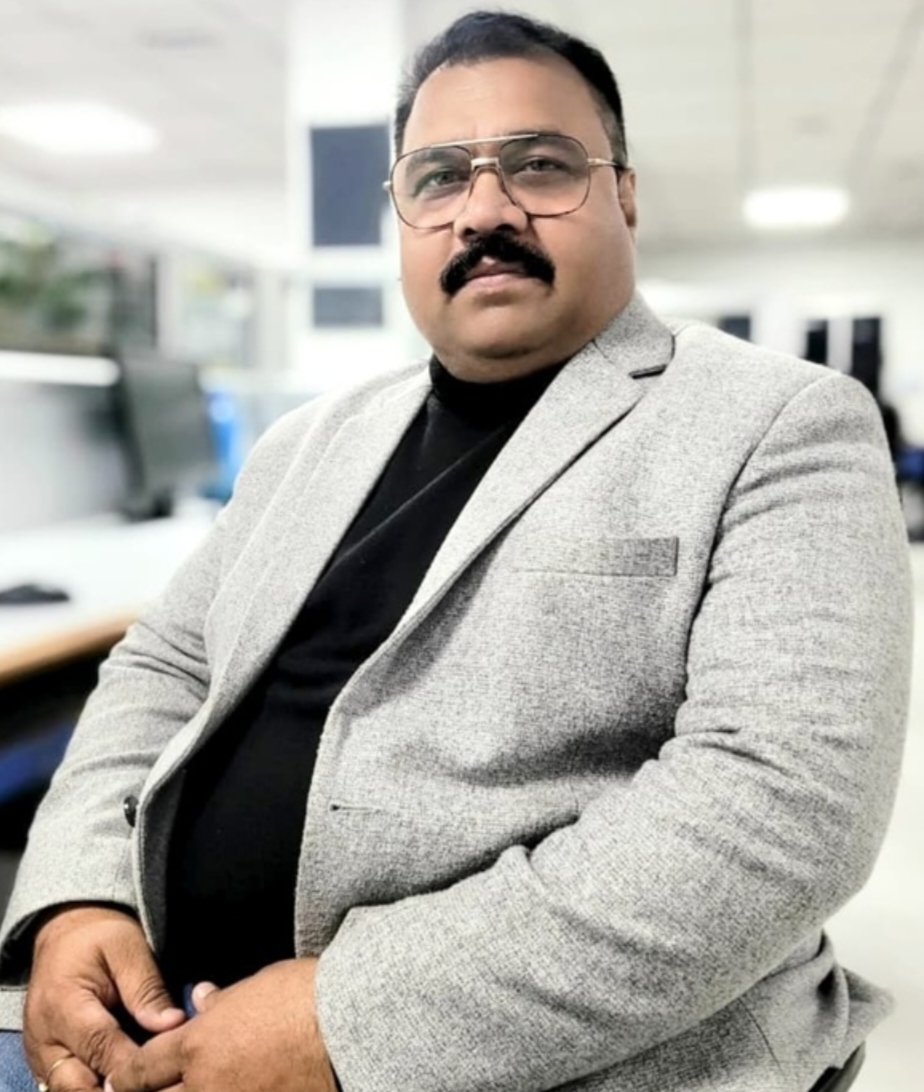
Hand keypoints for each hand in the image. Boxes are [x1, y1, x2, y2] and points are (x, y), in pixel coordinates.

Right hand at [23, 904, 185, 1090]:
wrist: (65, 937)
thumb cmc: (99, 939)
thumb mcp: (128, 948)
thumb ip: (146, 989)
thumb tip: (173, 1025)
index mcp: (63, 1004)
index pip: (98, 1046)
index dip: (130, 1065)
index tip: (161, 1070)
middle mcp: (44, 1038)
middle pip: (75, 1084)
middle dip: (113, 1089)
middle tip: (151, 1082)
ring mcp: (41, 1055)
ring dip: (102, 1091)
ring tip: (140, 1082)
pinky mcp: (45, 1064)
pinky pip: (65, 1089)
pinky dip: (93, 1088)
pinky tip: (124, 1083)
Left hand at [105, 959, 336, 1091]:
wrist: (350, 1026)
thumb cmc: (304, 996)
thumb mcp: (256, 986)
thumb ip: (222, 1002)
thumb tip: (202, 999)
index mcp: (198, 1045)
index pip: (141, 1070)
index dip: (127, 1076)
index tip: (123, 1079)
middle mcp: (206, 1086)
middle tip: (150, 1089)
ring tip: (200, 1085)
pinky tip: (232, 1090)